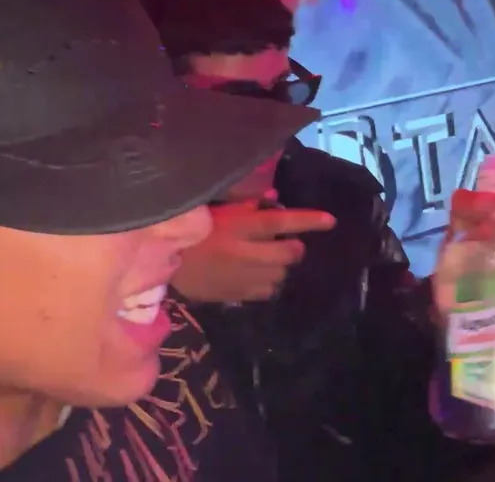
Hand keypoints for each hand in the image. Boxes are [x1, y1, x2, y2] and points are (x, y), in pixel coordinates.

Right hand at [171, 199, 335, 302]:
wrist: (163, 262)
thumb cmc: (189, 229)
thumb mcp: (215, 209)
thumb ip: (245, 204)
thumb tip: (275, 199)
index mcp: (239, 226)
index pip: (282, 221)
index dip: (309, 220)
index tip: (331, 221)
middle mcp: (245, 252)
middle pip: (289, 253)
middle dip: (294, 247)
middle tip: (287, 243)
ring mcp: (241, 277)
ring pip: (280, 274)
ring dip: (280, 266)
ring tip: (268, 259)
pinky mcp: (235, 295)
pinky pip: (266, 291)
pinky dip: (268, 282)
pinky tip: (257, 275)